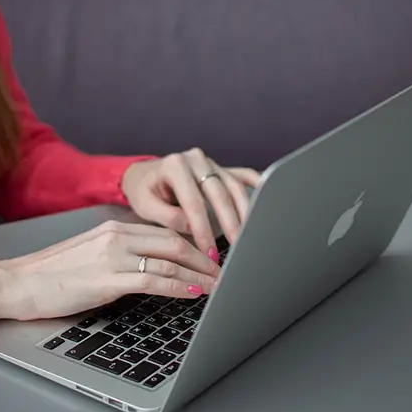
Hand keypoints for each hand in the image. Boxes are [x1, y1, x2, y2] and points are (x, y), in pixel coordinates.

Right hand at [0, 221, 219, 319]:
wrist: (17, 283)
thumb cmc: (51, 274)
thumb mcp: (90, 255)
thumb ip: (120, 255)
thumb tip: (153, 269)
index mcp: (114, 229)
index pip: (165, 232)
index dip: (193, 244)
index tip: (210, 257)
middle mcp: (116, 237)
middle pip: (174, 242)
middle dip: (204, 258)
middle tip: (224, 271)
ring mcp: (112, 257)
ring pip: (169, 261)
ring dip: (198, 275)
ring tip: (217, 286)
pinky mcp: (107, 279)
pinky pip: (153, 281)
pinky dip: (178, 286)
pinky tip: (193, 292)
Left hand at [120, 148, 260, 258]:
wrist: (145, 175)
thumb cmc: (145, 191)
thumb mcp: (145, 205)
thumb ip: (166, 216)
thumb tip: (191, 226)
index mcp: (175, 165)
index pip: (193, 202)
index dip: (202, 229)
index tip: (208, 251)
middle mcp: (196, 159)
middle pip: (219, 193)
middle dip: (229, 223)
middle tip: (236, 246)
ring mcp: (211, 162)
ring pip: (235, 187)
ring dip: (245, 212)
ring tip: (249, 235)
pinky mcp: (222, 168)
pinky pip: (244, 175)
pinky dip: (258, 187)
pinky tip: (267, 201)